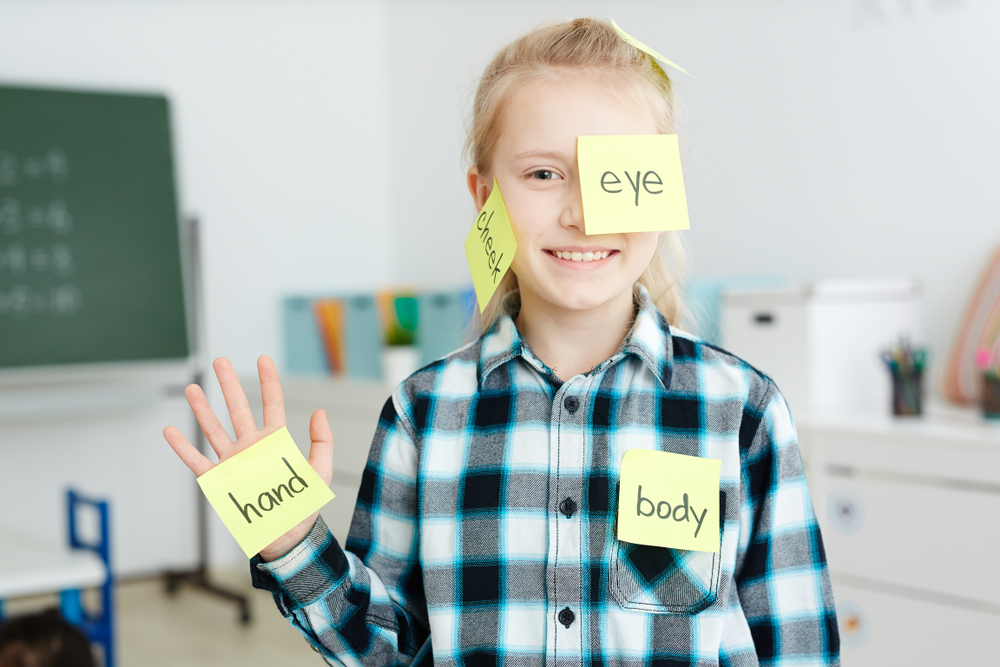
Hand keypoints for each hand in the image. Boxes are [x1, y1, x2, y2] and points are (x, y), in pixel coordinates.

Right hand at [163, 355, 333, 561]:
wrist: (286, 537)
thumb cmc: (303, 505)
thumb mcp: (320, 471)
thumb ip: (322, 441)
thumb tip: (319, 412)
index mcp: (276, 442)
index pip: (271, 405)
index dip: (268, 382)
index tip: (263, 359)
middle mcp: (252, 447)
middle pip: (238, 409)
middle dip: (229, 385)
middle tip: (220, 362)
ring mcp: (234, 462)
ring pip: (214, 430)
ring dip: (202, 410)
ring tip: (192, 388)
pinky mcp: (220, 481)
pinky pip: (198, 462)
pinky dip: (183, 448)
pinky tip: (171, 431)